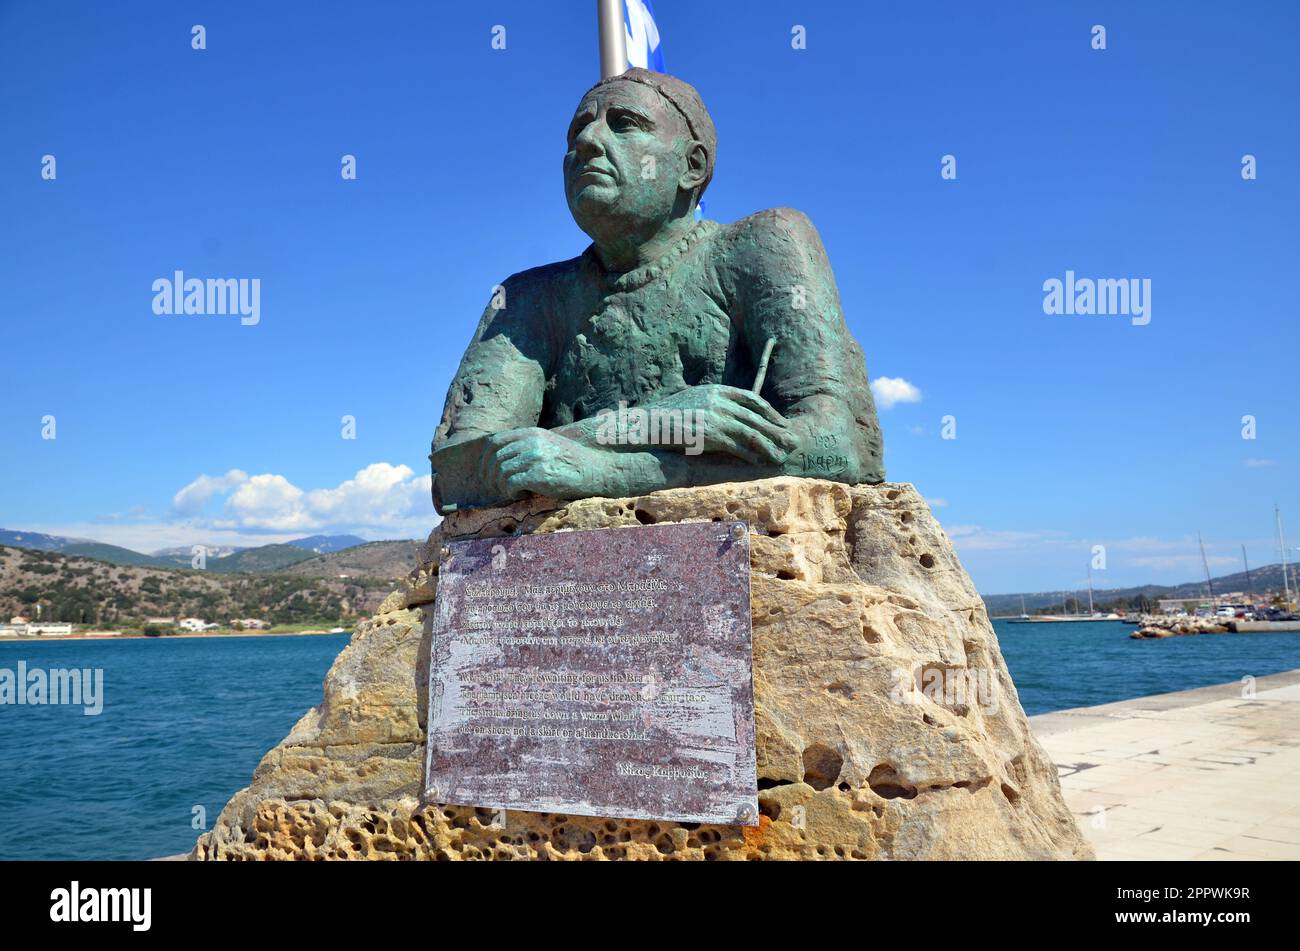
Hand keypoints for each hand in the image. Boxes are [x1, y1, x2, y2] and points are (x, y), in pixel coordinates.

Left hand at [480, 427, 612, 499]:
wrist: (596, 471)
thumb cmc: (573, 461)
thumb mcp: (548, 443)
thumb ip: (528, 446)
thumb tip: (503, 457)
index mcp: (531, 433)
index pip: (495, 441)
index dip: (485, 457)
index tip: (485, 470)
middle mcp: (531, 442)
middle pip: (495, 458)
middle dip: (490, 475)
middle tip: (493, 487)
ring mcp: (535, 457)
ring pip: (501, 472)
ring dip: (501, 485)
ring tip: (510, 492)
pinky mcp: (540, 475)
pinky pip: (511, 483)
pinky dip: (510, 492)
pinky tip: (519, 495)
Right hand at [645, 384, 798, 465]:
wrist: (645, 426)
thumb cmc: (666, 417)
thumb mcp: (693, 401)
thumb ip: (713, 404)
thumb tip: (731, 413)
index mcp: (715, 389)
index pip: (752, 398)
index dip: (770, 412)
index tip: (781, 422)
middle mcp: (717, 400)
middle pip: (756, 416)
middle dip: (776, 430)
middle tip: (792, 441)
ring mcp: (713, 416)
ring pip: (750, 431)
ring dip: (768, 445)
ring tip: (781, 456)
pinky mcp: (708, 434)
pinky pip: (735, 446)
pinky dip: (749, 455)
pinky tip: (758, 462)